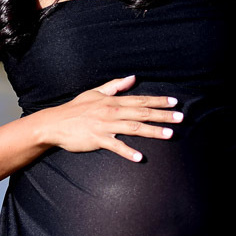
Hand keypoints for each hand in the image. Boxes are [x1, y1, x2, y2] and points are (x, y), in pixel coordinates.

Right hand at [33, 74, 182, 161]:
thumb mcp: (95, 92)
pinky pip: (116, 146)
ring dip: (152, 131)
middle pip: (142, 112)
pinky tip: (140, 157)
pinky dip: (128, 151)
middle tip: (181, 118)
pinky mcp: (97, 139)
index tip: (175, 102)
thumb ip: (115, 85)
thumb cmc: (75, 108)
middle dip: (163, 115)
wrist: (54, 123)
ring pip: (134, 127)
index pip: (141, 99)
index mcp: (113, 100)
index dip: (159, 100)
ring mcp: (105, 125)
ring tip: (169, 134)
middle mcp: (112, 111)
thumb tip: (132, 77)